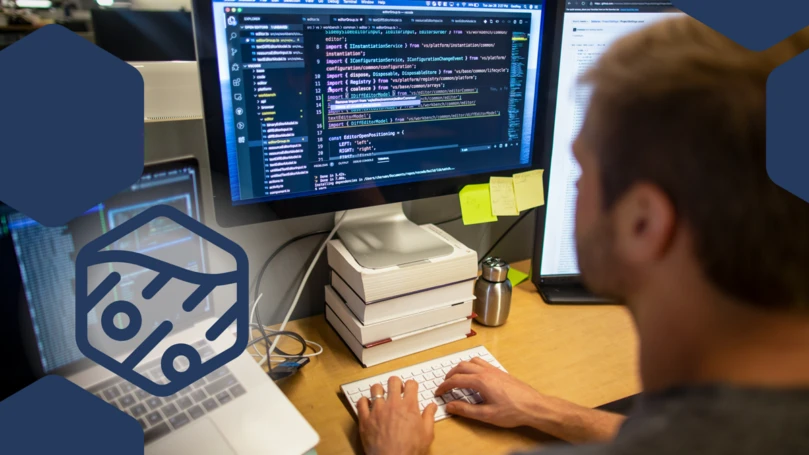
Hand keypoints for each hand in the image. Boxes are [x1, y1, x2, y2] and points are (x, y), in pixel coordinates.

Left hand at [357, 376, 437, 454]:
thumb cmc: (410, 450)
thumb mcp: (427, 434)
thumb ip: (429, 417)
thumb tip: (432, 406)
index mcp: (409, 406)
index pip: (411, 384)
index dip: (412, 385)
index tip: (411, 389)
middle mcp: (392, 404)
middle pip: (393, 381)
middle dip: (396, 383)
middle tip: (396, 390)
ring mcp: (377, 410)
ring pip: (375, 388)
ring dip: (379, 390)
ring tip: (380, 396)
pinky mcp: (365, 419)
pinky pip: (361, 402)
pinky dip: (364, 401)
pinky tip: (367, 405)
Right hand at [434, 358, 623, 442]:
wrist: (534, 406)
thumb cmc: (513, 411)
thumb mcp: (486, 415)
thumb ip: (466, 410)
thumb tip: (450, 406)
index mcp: (481, 381)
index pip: (455, 380)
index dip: (444, 386)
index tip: (439, 392)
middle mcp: (486, 372)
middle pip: (461, 367)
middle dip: (450, 375)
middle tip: (445, 385)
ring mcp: (494, 370)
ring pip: (472, 361)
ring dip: (461, 368)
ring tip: (456, 377)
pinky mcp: (500, 372)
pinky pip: (482, 362)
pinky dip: (472, 366)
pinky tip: (474, 376)